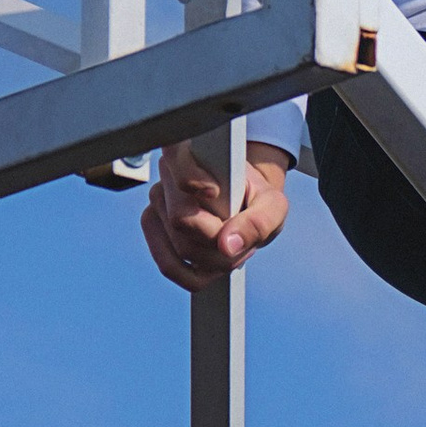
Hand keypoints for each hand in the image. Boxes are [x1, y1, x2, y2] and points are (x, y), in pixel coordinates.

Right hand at [141, 137, 293, 289]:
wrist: (246, 207)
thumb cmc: (257, 200)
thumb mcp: (273, 207)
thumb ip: (257, 222)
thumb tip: (226, 245)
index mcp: (197, 152)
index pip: (175, 156)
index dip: (189, 177)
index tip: (213, 191)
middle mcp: (169, 173)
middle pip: (182, 220)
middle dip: (219, 241)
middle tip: (243, 240)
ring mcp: (156, 200)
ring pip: (180, 247)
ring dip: (213, 261)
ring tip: (231, 248)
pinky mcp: (152, 226)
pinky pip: (168, 264)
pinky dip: (195, 275)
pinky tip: (213, 267)